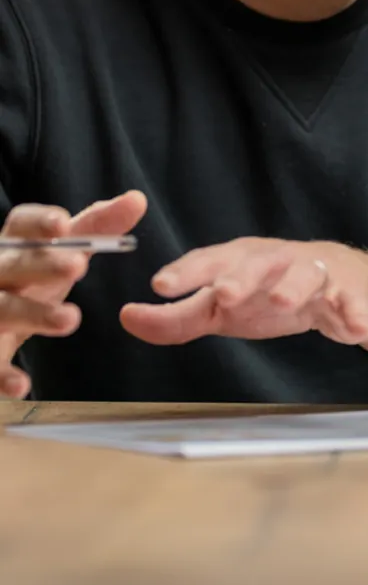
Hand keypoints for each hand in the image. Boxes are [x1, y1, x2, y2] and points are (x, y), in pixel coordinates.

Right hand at [0, 191, 146, 397]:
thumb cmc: (33, 277)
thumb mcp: (65, 251)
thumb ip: (99, 226)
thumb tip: (137, 199)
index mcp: (15, 245)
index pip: (20, 224)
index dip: (39, 222)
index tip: (64, 222)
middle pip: (13, 264)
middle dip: (42, 264)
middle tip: (78, 266)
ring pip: (2, 310)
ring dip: (32, 314)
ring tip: (70, 319)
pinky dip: (1, 375)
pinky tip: (23, 385)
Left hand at [120, 238, 367, 352]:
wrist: (347, 290)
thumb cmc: (274, 294)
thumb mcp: (224, 309)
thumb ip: (178, 316)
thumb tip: (127, 316)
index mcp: (242, 260)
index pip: (210, 261)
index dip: (187, 272)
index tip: (160, 286)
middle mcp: (277, 260)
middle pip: (257, 263)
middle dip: (239, 277)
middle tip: (221, 295)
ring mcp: (316, 272)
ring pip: (306, 274)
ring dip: (294, 287)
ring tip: (283, 303)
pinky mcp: (350, 290)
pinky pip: (352, 300)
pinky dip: (354, 311)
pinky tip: (353, 327)